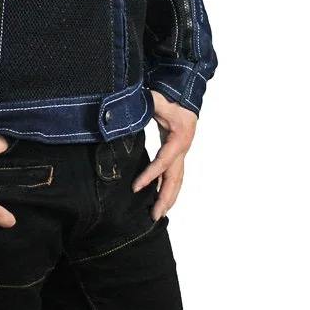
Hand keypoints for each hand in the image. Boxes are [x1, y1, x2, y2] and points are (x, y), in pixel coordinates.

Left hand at [132, 91, 197, 220]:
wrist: (185, 93)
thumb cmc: (170, 97)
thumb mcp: (156, 99)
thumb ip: (144, 105)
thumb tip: (124, 109)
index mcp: (179, 138)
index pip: (163, 162)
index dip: (150, 176)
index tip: (136, 188)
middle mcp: (183, 148)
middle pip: (175, 178)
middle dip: (165, 198)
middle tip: (154, 216)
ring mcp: (182, 151)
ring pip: (178, 179)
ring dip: (169, 197)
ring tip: (158, 214)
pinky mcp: (178, 152)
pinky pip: (175, 174)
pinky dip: (169, 188)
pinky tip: (161, 198)